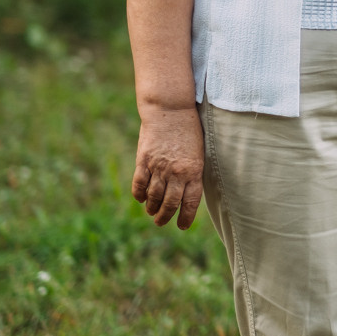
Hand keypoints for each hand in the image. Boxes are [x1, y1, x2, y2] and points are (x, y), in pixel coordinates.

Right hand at [131, 104, 204, 229]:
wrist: (171, 109)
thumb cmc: (188, 131)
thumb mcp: (197, 153)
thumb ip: (192, 173)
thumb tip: (186, 194)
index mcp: (194, 171)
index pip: (190, 202)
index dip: (185, 217)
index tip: (182, 226)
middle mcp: (177, 172)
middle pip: (170, 203)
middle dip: (165, 217)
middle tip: (161, 222)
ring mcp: (159, 167)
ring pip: (153, 197)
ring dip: (152, 208)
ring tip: (152, 212)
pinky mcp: (144, 160)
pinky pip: (139, 184)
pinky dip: (139, 194)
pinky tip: (140, 198)